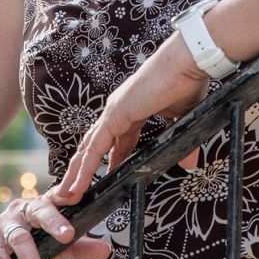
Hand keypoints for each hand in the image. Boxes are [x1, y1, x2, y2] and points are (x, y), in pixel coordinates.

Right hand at [0, 193, 111, 258]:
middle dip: (53, 221)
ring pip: (19, 240)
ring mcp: (1, 225)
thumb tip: (106, 250)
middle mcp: (20, 212)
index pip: (54, 197)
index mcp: (39, 207)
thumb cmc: (21, 242)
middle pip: (38, 210)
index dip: (65, 194)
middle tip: (69, 236)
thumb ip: (77, 247)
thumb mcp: (50, 244)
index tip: (77, 197)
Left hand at [48, 34, 209, 205]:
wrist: (187, 61)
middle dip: (84, 170)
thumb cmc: (188, 81)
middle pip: (94, 146)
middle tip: (75, 192)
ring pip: (88, 150)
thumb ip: (182, 142)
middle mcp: (118, 110)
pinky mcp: (115, 115)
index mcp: (132, 109)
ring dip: (77, 174)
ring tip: (68, 197)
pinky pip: (95, 148)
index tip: (106, 178)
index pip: (115, 140)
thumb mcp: (184, 119)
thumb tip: (190, 165)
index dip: (109, 160)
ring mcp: (114, 112)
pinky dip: (84, 169)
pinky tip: (77, 186)